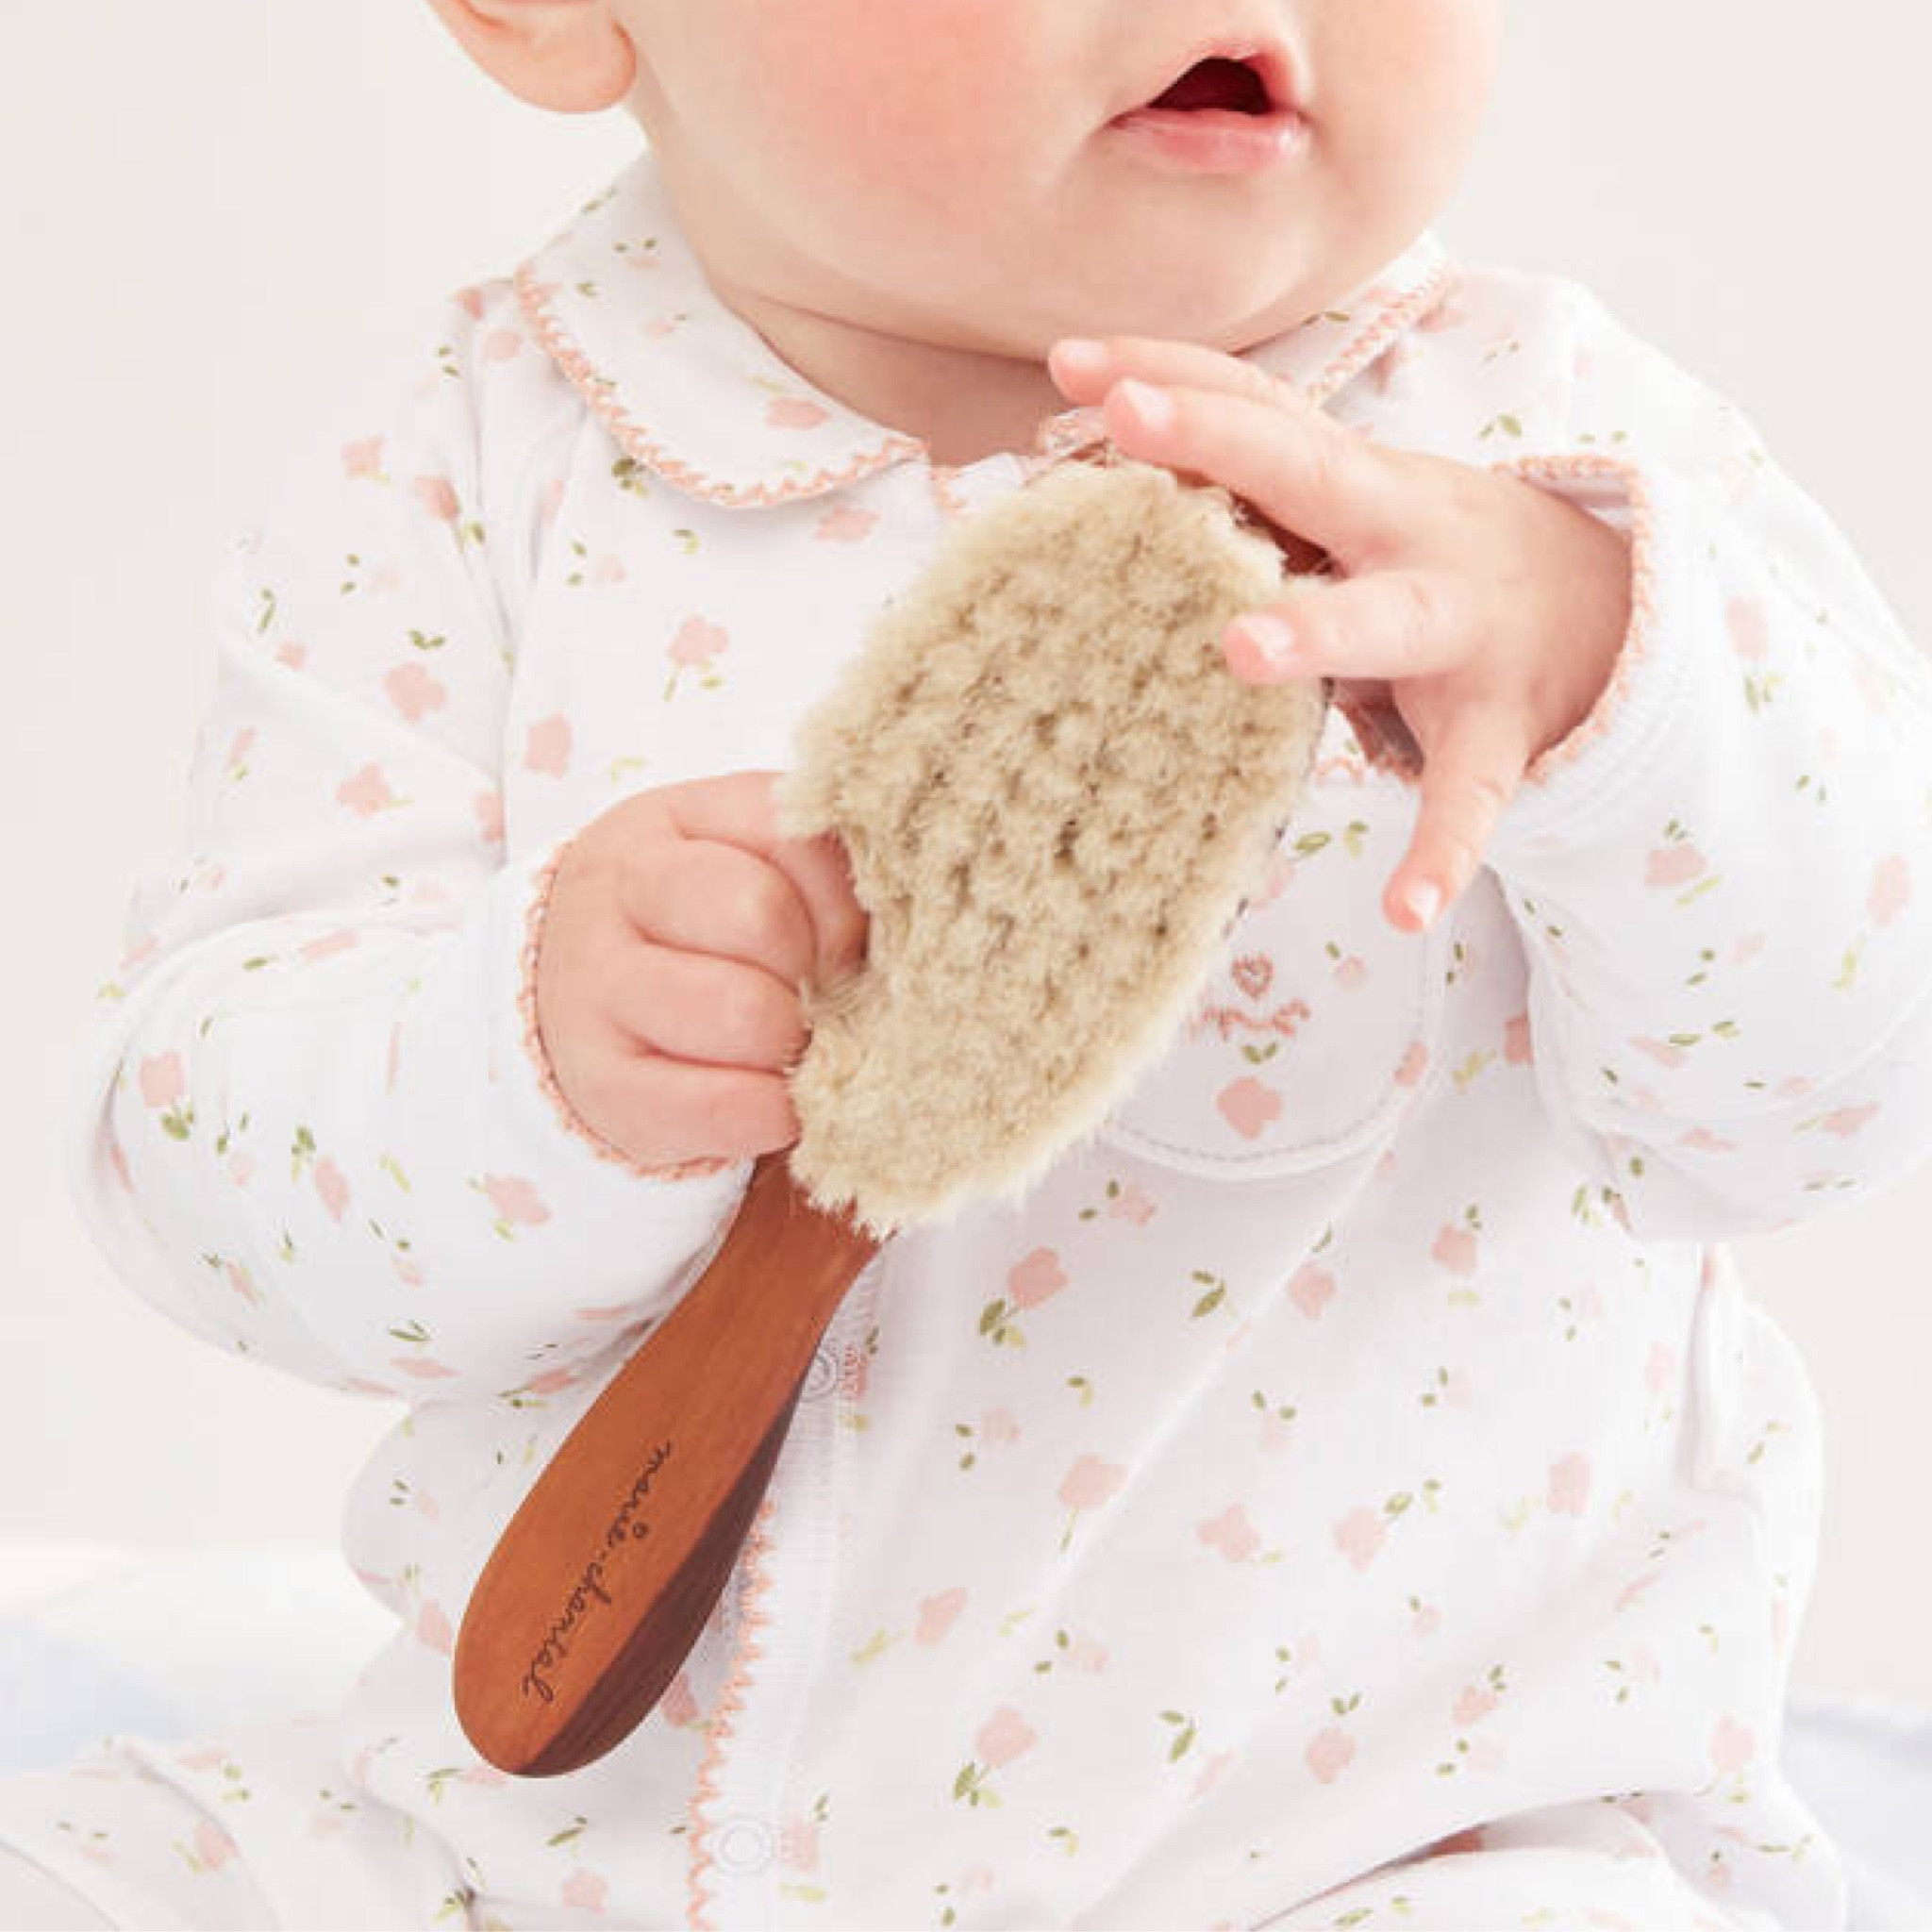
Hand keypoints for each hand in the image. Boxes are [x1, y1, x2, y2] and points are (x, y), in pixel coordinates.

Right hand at [536, 772, 869, 1167]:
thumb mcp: (738, 864)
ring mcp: (599, 986)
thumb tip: (914, 916)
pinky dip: (772, 1112)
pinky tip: (773, 1098)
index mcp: (672, 821)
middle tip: (821, 997)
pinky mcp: (601, 1082)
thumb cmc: (692, 929)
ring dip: (795, 1044)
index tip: (847, 939)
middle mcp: (621, 890)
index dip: (845, 899)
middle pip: (762, 916)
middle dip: (818, 970)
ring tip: (794, 1046)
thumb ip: (813, 869)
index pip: (790, 833)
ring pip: (742, 1012)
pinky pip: (722, 1104)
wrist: (573, 999)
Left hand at [1046, 336, 1633, 933]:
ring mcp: (1458, 629)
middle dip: (1218, 440)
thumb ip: (1247, 498)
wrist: (1603, 610)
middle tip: (1125, 419)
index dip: (1170, 376)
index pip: (1257, 406)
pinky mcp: (1498, 726)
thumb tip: (1084, 468)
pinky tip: (1406, 908)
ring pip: (1389, 621)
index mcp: (1355, 482)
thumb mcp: (1347, 515)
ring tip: (1240, 650)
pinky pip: (1471, 793)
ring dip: (1317, 629)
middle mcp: (1405, 534)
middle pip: (1309, 470)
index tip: (1070, 361)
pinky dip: (1444, 850)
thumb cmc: (1422, 558)